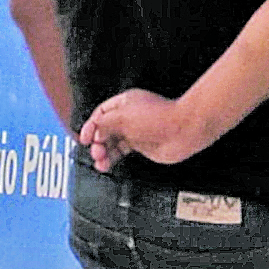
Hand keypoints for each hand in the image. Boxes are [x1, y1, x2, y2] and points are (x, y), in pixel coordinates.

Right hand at [79, 90, 203, 171]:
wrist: (184, 130)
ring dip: (103, 153)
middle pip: (104, 130)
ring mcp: (136, 131)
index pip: (100, 113)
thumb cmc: (160, 118)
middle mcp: (129, 116)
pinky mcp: (142, 145)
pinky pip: (122, 152)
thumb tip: (94, 133)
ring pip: (112, 143)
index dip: (90, 126)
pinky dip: (113, 159)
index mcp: (125, 103)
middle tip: (96, 152)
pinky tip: (106, 165)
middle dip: (96, 142)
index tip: (84, 139)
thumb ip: (103, 124)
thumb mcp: (123, 117)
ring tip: (100, 162)